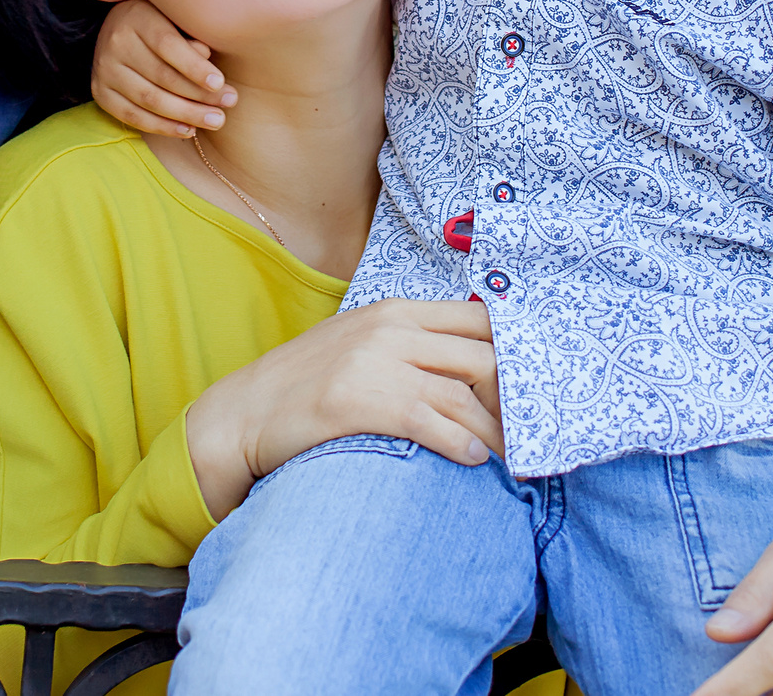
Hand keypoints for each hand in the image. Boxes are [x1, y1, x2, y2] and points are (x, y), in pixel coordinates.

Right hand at [93, 0, 234, 136]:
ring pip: (149, 99)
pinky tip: (189, 130)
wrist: (120, 27)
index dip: (194, 67)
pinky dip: (163, 127)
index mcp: (137, 17)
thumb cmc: (162, 21)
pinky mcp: (101, 93)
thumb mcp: (177, 17)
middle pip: (161, 76)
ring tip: (216, 120)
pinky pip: (133, 117)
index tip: (220, 83)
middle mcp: (115, 42)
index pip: (167, 45)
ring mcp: (104, 69)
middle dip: (199, 95)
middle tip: (229, 103)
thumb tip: (208, 62)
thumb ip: (192, 35)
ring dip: (186, 114)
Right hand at [185, 298, 500, 518]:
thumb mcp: (362, 346)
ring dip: (495, 434)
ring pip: (463, 395)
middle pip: (483, 358)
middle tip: (527, 435)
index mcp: (397, 311)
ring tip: (509, 460)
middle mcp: (391, 329)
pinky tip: (474, 460)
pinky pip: (431, 421)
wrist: (243, 413)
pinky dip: (462, 443)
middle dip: (514, 402)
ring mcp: (374, 362)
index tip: (529, 393)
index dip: (515, 357)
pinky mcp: (358, 401)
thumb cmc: (307, 386)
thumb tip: (476, 370)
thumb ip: (412, 346)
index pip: (482, 320)